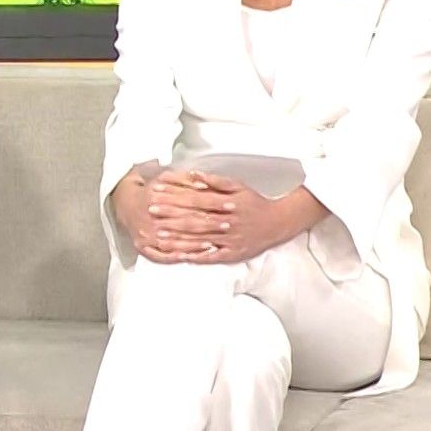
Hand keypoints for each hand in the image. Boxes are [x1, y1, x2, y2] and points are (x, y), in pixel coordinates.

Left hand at [143, 168, 290, 264]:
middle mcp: (228, 221)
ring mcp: (230, 239)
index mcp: (228, 202)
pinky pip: (213, 256)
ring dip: (179, 238)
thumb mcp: (238, 186)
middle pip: (196, 219)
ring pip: (201, 239)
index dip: (176, 196)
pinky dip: (197, 256)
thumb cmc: (254, 203)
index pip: (197, 199)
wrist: (278, 222)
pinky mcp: (233, 254)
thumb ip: (215, 181)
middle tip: (152, 213)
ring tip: (160, 236)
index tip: (159, 194)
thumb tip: (193, 174)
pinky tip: (181, 256)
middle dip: (172, 216)